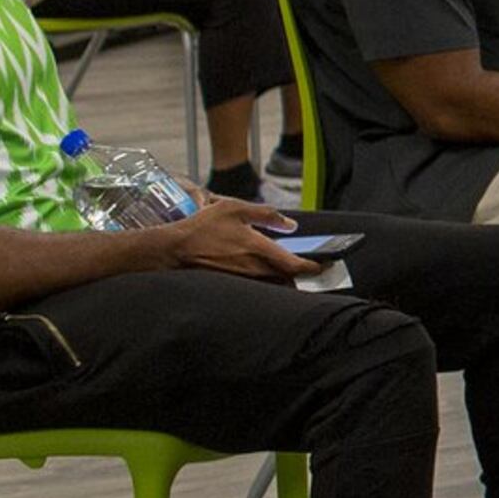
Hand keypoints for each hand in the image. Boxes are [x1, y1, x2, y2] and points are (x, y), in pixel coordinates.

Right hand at [154, 196, 308, 281]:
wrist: (173, 249)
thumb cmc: (203, 227)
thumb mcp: (235, 209)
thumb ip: (267, 215)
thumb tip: (291, 225)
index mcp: (259, 250)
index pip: (296, 266)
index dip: (315, 268)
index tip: (325, 266)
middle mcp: (254, 270)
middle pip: (288, 280)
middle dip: (300, 276)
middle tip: (307, 267)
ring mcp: (243, 280)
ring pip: (272, 286)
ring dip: (283, 280)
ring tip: (286, 270)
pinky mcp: (232, 285)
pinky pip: (256, 287)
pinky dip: (265, 283)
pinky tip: (261, 272)